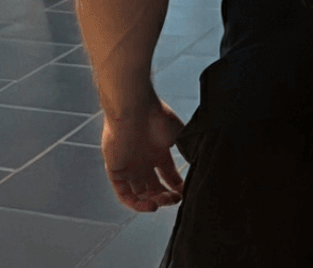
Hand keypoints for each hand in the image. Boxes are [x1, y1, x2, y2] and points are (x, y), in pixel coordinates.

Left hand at [101, 96, 185, 212]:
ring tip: (163, 202)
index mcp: (158, 151)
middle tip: (176, 199)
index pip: (167, 174)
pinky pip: (124, 194)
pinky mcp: (115, 171)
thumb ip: (186, 149)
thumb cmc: (157, 116)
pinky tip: (151, 205)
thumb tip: (197, 163)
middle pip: (153, 187)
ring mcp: (128, 167)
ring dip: (153, 202)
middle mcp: (143, 161)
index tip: (185, 193)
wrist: (134, 108)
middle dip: (165, 196)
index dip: (176, 186)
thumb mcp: (178, 133)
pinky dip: (136, 204)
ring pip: (139, 193)